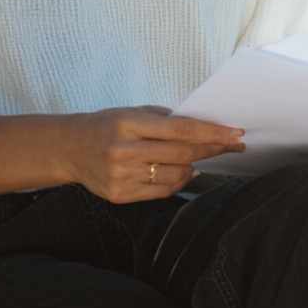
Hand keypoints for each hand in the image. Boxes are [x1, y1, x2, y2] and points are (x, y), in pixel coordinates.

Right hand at [60, 105, 244, 202]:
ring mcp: (121, 175)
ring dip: (194, 166)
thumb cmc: (108, 124)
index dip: (212, 133)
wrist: (71, 147)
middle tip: (234, 145)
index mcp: (129, 123)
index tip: (236, 133)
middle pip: (182, 153)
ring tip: (199, 156)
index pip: (181, 129)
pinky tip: (182, 170)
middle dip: (213, 149)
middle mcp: (124, 150)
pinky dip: (178, 181)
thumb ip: (166, 119)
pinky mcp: (119, 195)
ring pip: (175, 176)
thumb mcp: (134, 112)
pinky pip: (161, 191)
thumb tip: (204, 128)